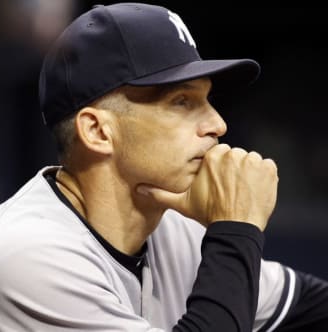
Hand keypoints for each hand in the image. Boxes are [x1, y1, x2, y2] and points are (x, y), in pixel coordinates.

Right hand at [137, 144, 278, 230]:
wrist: (235, 228)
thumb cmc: (208, 214)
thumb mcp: (182, 203)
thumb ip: (161, 193)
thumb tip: (139, 190)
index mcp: (213, 157)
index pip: (219, 154)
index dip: (220, 170)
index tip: (220, 183)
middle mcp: (232, 154)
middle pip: (236, 156)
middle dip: (235, 170)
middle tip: (231, 190)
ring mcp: (252, 161)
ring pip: (251, 161)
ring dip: (250, 174)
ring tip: (243, 192)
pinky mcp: (268, 169)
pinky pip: (267, 167)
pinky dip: (264, 178)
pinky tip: (255, 191)